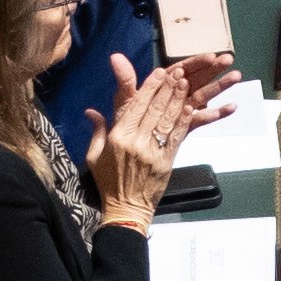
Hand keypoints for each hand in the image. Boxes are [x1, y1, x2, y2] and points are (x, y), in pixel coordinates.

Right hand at [85, 50, 238, 223]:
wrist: (126, 208)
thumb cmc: (108, 182)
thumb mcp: (94, 156)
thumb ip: (97, 131)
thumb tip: (90, 111)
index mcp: (118, 138)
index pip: (136, 106)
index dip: (149, 88)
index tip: (159, 72)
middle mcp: (137, 142)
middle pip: (154, 109)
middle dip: (166, 88)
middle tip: (176, 72)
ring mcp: (153, 152)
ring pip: (167, 120)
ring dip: (177, 99)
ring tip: (185, 82)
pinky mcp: (166, 161)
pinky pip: (176, 137)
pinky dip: (183, 121)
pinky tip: (190, 107)